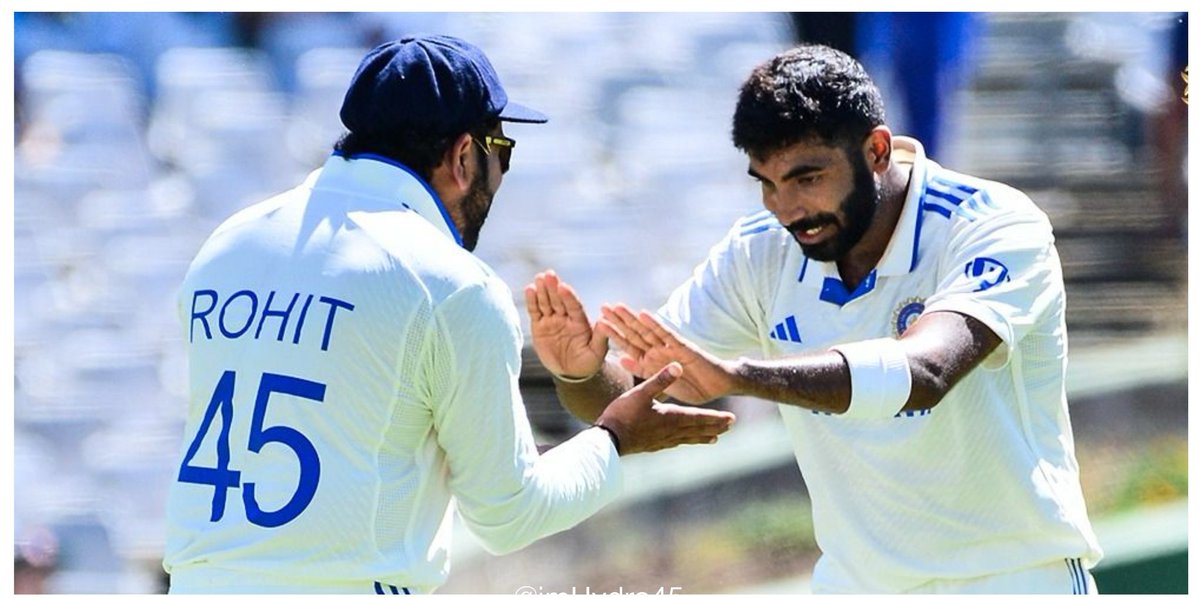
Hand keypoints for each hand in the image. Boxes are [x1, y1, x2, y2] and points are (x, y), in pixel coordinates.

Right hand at [524, 270, 606, 378]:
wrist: (571, 372)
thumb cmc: (587, 362)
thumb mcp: (596, 352)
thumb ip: (600, 338)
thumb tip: (603, 322)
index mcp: (580, 321)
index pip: (574, 306)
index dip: (568, 296)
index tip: (563, 286)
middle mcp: (566, 317)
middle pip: (559, 300)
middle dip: (554, 287)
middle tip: (549, 274)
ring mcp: (552, 320)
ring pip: (546, 302)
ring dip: (542, 290)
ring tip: (538, 278)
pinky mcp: (539, 326)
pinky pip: (535, 312)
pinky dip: (532, 301)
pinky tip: (529, 289)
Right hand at [595, 362, 735, 454]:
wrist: (607, 441)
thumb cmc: (623, 414)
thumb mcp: (641, 392)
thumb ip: (660, 379)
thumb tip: (678, 365)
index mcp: (671, 417)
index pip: (699, 417)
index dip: (716, 417)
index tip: (731, 419)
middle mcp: (671, 431)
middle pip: (698, 429)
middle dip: (714, 426)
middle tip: (730, 426)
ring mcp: (662, 441)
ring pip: (688, 438)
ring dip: (702, 436)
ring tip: (715, 438)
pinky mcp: (653, 446)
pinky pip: (675, 443)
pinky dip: (685, 441)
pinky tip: (683, 441)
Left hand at [598, 305, 737, 404]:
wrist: (717, 386)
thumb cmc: (692, 385)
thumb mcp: (661, 381)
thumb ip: (642, 370)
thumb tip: (621, 360)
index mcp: (652, 359)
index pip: (629, 345)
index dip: (615, 334)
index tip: (598, 323)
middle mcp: (658, 349)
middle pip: (635, 333)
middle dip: (619, 320)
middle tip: (602, 307)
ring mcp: (669, 346)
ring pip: (647, 330)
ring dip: (632, 319)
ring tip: (617, 307)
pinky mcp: (682, 347)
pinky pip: (666, 334)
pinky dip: (655, 324)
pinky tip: (643, 314)